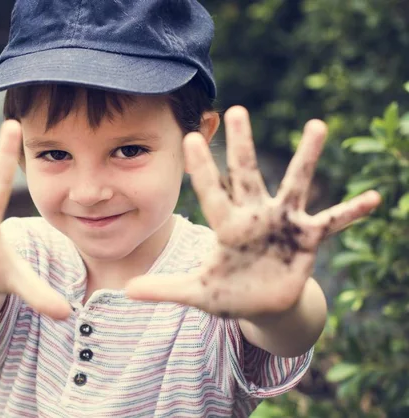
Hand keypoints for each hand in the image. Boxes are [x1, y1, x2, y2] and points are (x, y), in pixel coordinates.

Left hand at [126, 106, 380, 318]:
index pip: (211, 191)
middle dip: (242, 145)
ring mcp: (282, 224)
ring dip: (305, 157)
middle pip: (247, 174)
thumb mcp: (197, 293)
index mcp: (227, 226)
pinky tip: (373, 198)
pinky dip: (350, 212)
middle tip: (236, 110)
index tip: (189, 136)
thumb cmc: (228, 292)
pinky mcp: (307, 239)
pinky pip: (332, 222)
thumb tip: (126, 291)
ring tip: (317, 125)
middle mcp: (254, 216)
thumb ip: (165, 289)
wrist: (262, 304)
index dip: (201, 167)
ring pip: (294, 184)